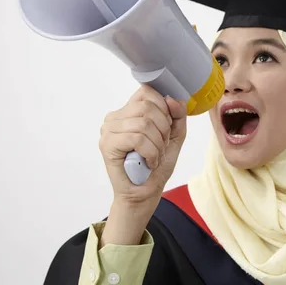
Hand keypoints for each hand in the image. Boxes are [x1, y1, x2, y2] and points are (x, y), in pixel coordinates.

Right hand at [99, 84, 187, 206]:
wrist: (145, 193)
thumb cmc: (156, 165)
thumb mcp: (175, 136)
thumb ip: (178, 115)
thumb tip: (172, 99)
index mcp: (129, 111)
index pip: (147, 92)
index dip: (164, 108)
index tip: (166, 128)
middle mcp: (115, 117)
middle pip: (147, 107)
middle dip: (163, 129)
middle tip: (161, 146)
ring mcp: (108, 130)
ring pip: (144, 124)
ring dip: (158, 145)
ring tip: (155, 157)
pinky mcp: (107, 145)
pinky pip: (137, 139)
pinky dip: (150, 153)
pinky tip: (149, 162)